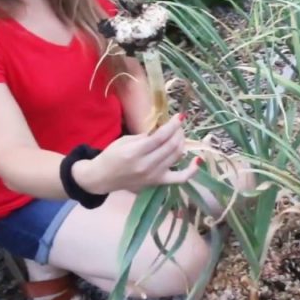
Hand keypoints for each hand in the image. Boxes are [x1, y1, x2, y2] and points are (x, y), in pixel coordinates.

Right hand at [74, 114, 199, 193]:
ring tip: (180, 135)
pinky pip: (180, 178)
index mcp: (135, 152)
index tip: (180, 116)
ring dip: (182, 143)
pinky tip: (197, 160)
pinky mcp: (158, 183)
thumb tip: (163, 130)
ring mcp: (154, 176)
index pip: (161, 137)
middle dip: (178, 132)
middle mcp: (146, 165)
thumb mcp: (124, 141)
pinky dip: (191, 170)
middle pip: (172, 145)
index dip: (173, 125)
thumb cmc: (111, 156)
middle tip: (178, 125)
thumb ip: (145, 136)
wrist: (102, 178)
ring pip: (177, 156)